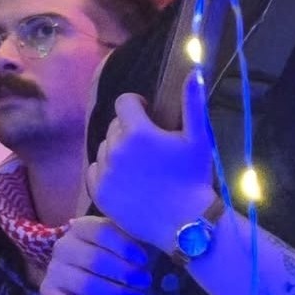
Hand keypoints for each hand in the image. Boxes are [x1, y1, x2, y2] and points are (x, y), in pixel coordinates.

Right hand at [38, 214, 152, 294]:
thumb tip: (163, 244)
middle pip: (95, 259)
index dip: (125, 246)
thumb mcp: (118, 249)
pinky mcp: (48, 294)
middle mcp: (63, 246)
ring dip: (114, 293)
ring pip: (85, 283)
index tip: (144, 261)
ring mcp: (54, 270)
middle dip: (124, 273)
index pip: (102, 231)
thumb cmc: (105, 265)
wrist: (74, 291)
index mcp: (81, 228)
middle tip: (145, 283)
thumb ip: (134, 243)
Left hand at [87, 70, 215, 254]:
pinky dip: (106, 171)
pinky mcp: (99, 192)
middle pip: (115, 126)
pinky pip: (95, 170)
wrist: (185, 224)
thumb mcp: (199, 139)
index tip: (148, 114)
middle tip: (149, 147)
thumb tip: (194, 70)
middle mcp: (115, 149)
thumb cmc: (194, 178)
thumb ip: (193, 103)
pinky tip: (126, 180)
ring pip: (104, 147)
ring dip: (118, 150)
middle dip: (129, 130)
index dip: (138, 106)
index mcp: (137, 131)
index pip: (125, 102)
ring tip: (139, 165)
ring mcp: (105, 172)